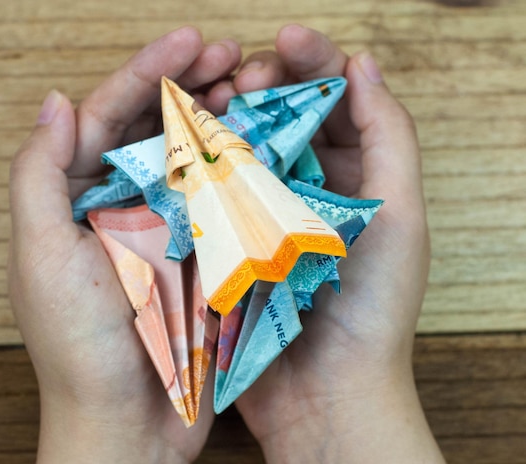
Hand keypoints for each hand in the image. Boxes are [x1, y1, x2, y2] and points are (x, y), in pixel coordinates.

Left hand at [7, 27, 240, 462]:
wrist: (128, 424)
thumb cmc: (78, 346)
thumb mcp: (42, 256)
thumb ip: (40, 176)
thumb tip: (56, 102)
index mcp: (74, 199)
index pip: (106, 116)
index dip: (147, 71)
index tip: (190, 40)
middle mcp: (117, 207)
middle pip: (151, 129)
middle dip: (189, 84)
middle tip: (232, 54)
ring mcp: (160, 229)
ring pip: (188, 159)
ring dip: (217, 119)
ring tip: (250, 87)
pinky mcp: (196, 256)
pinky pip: (216, 202)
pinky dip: (236, 170)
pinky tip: (260, 144)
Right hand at [231, 25, 444, 462]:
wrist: (324, 394)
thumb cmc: (370, 310)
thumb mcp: (399, 217)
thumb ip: (390, 137)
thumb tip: (363, 65)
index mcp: (355, 175)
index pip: (334, 100)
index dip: (312, 61)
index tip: (285, 39)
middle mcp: (309, 188)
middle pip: (282, 114)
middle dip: (264, 81)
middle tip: (242, 73)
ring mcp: (265, 212)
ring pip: (244, 145)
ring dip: (229, 114)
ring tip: (211, 97)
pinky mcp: (231, 240)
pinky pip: (215, 189)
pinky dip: (202, 161)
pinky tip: (188, 143)